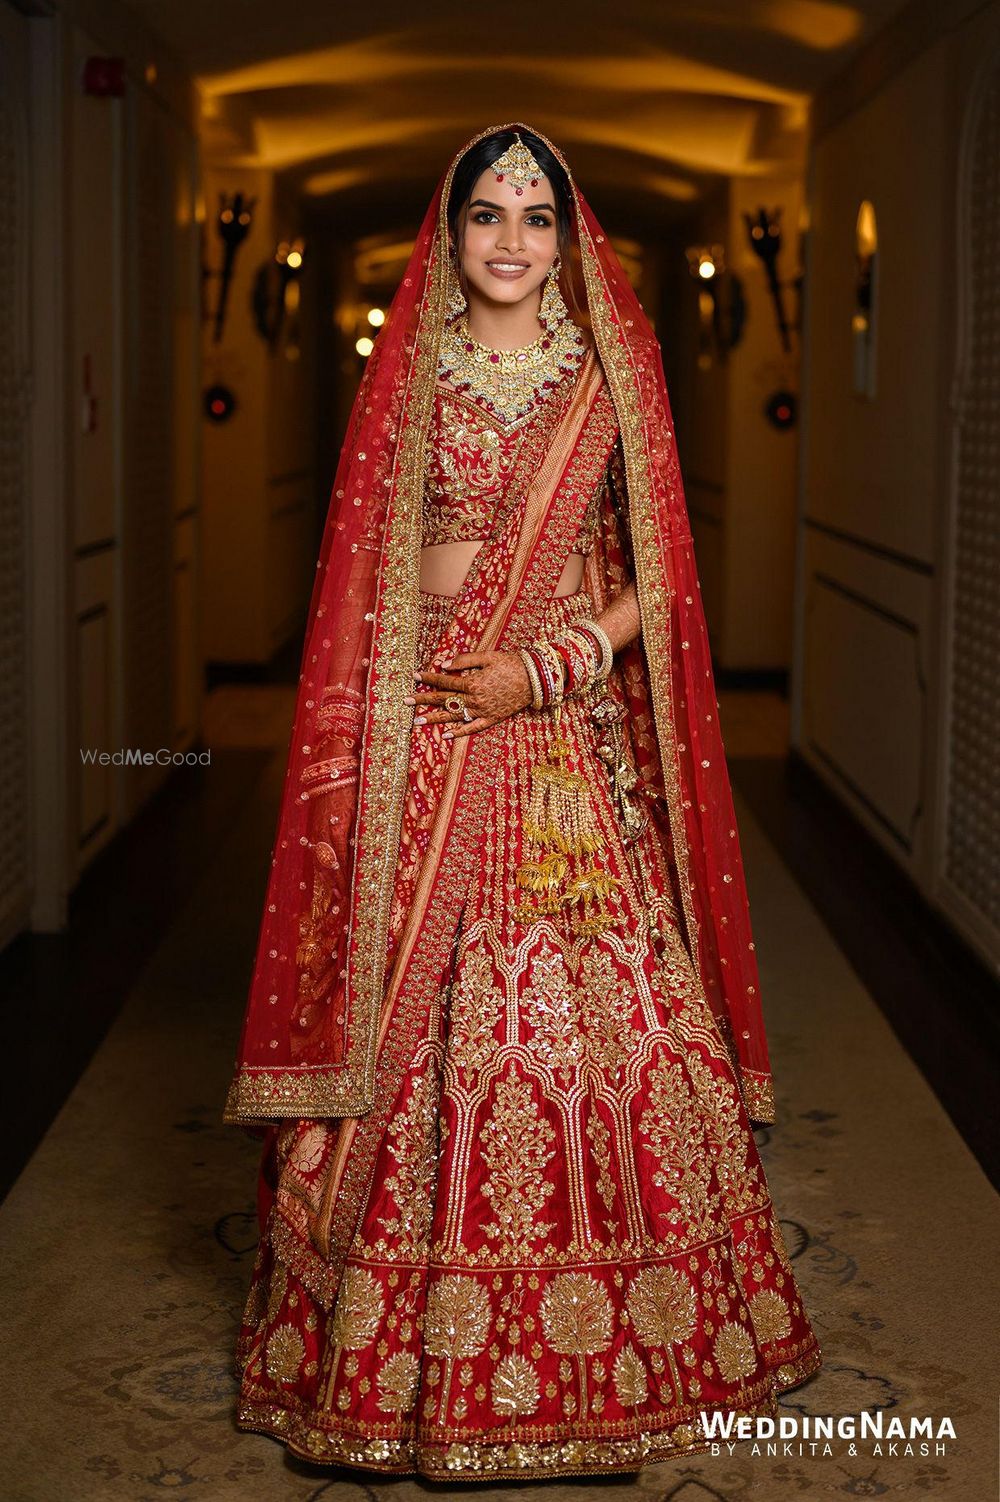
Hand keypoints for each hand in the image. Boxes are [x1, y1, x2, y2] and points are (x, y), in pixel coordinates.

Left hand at [405, 651, 531, 738]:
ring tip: (417, 721)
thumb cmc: (512, 663)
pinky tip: (446, 736)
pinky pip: (473, 728)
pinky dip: (459, 732)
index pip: (444, 680)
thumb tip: (444, 664)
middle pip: (444, 699)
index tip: (414, 676)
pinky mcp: (492, 718)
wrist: (536, 678)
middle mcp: (475, 699)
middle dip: (423, 700)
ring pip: (454, 716)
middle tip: (405, 702)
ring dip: (434, 718)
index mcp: (472, 682)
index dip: (429, 678)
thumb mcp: (488, 656)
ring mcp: (483, 711)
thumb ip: (465, 660)